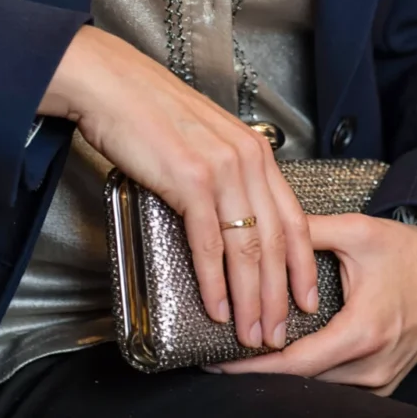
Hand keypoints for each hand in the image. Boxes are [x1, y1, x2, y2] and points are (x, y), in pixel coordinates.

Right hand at [39, 24, 317, 350]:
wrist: (112, 84)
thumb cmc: (149, 109)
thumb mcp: (204, 136)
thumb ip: (226, 171)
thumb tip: (230, 215)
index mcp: (253, 149)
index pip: (294, 217)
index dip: (302, 265)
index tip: (304, 299)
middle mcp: (246, 158)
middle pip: (275, 241)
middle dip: (277, 295)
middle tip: (277, 333)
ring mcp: (220, 169)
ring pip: (247, 248)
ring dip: (249, 299)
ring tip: (249, 332)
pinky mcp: (190, 179)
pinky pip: (209, 243)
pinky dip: (214, 282)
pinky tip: (215, 306)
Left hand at [207, 212, 416, 393]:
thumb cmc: (408, 252)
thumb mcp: (358, 232)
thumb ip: (308, 231)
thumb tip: (261, 224)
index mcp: (364, 331)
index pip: (297, 362)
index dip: (255, 364)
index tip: (221, 361)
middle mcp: (372, 365)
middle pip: (304, 381)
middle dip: (261, 369)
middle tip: (221, 354)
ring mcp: (380, 380)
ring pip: (319, 387)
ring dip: (284, 373)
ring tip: (244, 354)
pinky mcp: (382, 382)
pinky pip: (336, 386)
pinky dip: (309, 374)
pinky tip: (283, 356)